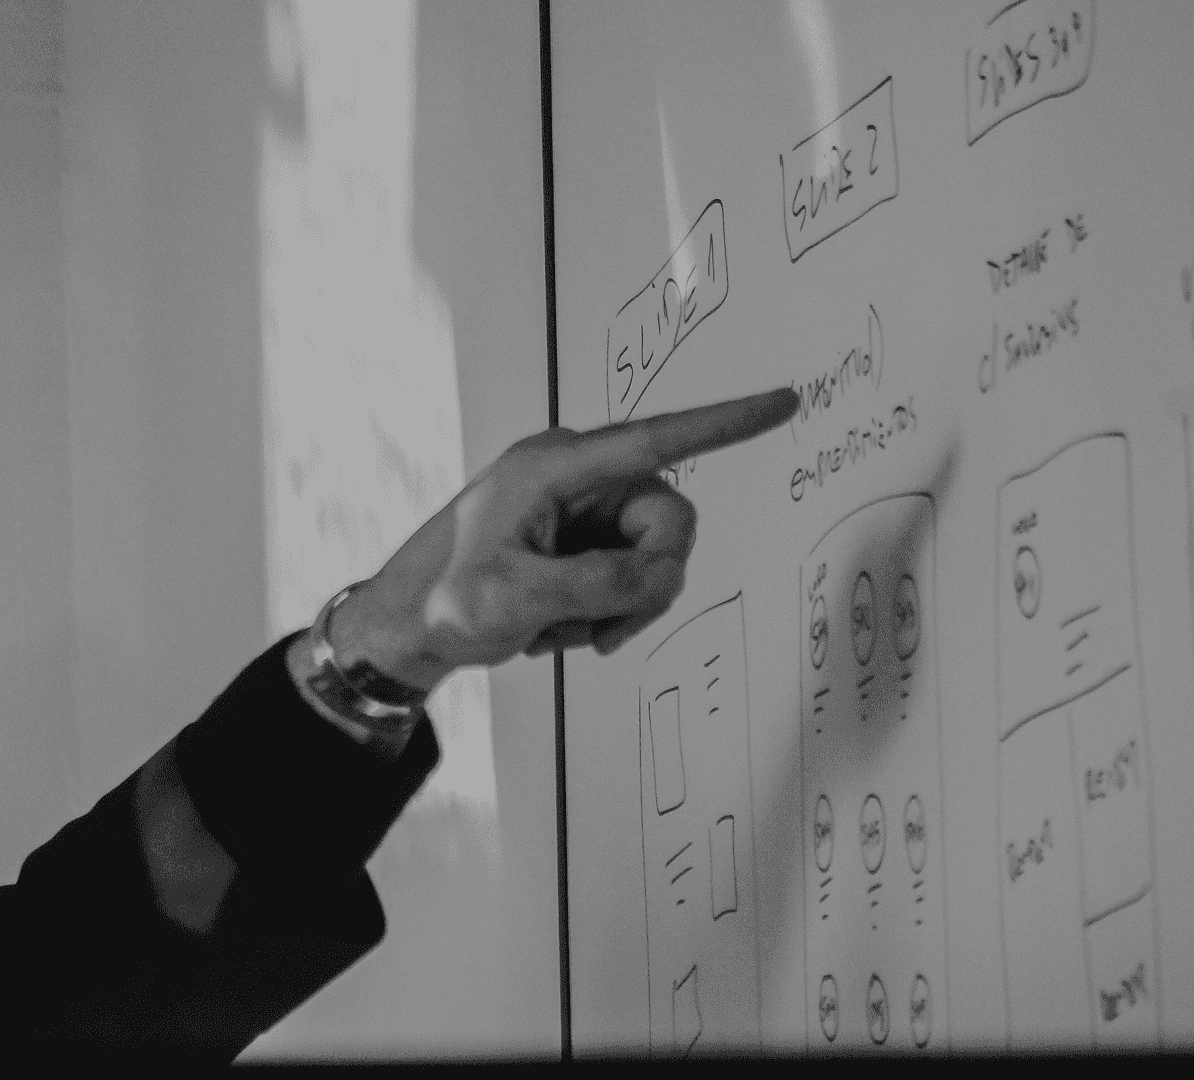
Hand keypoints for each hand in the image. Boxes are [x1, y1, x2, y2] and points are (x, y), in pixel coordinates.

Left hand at [331, 387, 797, 689]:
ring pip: (655, 557)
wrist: (409, 626)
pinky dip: (606, 612)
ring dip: (619, 607)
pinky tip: (556, 627)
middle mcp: (576, 477)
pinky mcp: (585, 540)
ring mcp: (582, 509)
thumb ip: (598, 583)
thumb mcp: (517, 598)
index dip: (725, 422)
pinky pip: (633, 576)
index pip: (653, 438)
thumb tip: (662, 573)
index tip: (784, 401)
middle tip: (601, 630)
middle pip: (666, 521)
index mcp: (553, 466)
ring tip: (561, 630)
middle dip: (644, 583)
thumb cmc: (446, 600)